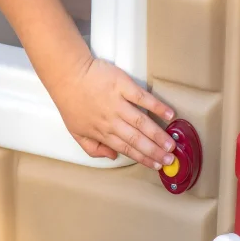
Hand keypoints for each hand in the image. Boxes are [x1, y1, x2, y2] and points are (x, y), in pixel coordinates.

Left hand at [52, 58, 175, 169]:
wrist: (67, 75)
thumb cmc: (71, 102)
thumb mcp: (75, 131)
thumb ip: (92, 148)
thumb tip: (112, 156)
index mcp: (102, 132)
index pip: (126, 149)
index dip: (143, 158)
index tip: (156, 165)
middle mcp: (112, 121)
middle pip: (137, 139)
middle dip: (155, 151)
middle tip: (170, 159)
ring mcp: (118, 103)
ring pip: (141, 123)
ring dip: (158, 135)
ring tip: (171, 144)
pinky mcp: (123, 86)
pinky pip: (143, 98)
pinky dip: (156, 106)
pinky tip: (169, 114)